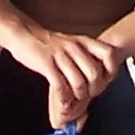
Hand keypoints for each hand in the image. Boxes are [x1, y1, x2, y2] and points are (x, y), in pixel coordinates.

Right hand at [6, 25, 123, 128]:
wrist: (24, 34)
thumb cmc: (49, 44)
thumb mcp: (72, 43)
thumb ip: (85, 56)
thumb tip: (100, 76)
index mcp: (83, 41)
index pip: (108, 54)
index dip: (110, 71)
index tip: (106, 81)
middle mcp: (74, 47)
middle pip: (94, 74)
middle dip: (93, 90)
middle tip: (88, 97)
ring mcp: (60, 55)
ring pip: (78, 82)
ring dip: (78, 97)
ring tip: (74, 101)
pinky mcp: (46, 64)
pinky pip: (60, 86)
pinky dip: (63, 98)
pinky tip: (62, 100)